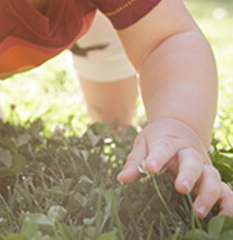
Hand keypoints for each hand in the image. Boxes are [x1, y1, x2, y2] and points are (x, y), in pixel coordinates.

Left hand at [117, 117, 232, 217]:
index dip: (157, 157)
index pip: (163, 148)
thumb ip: (135, 162)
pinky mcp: (213, 179)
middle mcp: (190, 154)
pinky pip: (225, 191)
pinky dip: (228, 203)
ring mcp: (203, 166)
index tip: (151, 167)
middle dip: (188, 175)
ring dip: (208, 194)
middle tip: (181, 188)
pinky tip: (226, 217)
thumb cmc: (158, 139)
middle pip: (193, 162)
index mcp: (169, 143)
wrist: (180, 127)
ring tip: (199, 211)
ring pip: (212, 177)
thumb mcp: (143, 144)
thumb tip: (122, 179)